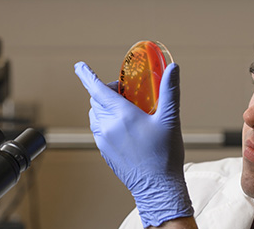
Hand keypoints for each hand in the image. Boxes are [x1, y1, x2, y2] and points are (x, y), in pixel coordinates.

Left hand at [74, 61, 192, 226]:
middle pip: (96, 100)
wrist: (158, 188)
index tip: (79, 66)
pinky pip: (98, 129)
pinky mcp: (104, 152)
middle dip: (106, 91)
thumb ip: (170, 91)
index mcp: (122, 116)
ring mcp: (103, 141)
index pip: (97, 89)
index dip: (87, 75)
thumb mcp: (170, 119)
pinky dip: (106, 121)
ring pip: (95, 114)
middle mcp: (108, 127)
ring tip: (126, 109)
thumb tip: (174, 67)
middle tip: (126, 92)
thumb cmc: (165, 155)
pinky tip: (124, 127)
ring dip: (104, 106)